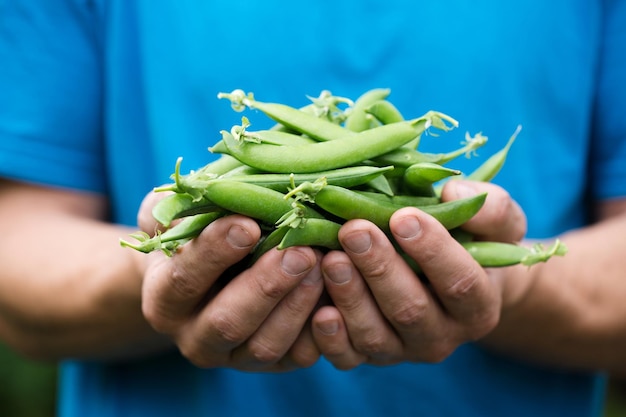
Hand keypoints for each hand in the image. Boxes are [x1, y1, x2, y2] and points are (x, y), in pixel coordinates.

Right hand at [138, 191, 324, 370]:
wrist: (211, 278)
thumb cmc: (195, 236)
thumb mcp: (176, 216)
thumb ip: (177, 206)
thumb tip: (202, 192)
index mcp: (164, 300)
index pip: (185, 279)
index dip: (215, 252)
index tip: (248, 225)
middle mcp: (195, 338)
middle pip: (228, 322)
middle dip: (266, 286)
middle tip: (299, 251)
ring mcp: (235, 357)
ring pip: (266, 346)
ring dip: (297, 306)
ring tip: (321, 267)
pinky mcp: (273, 364)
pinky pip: (298, 356)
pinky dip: (320, 329)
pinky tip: (335, 294)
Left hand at [311, 180, 526, 368]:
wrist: (450, 282)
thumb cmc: (472, 243)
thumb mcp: (495, 223)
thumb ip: (489, 208)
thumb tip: (453, 191)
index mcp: (478, 306)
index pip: (460, 283)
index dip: (433, 252)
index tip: (404, 217)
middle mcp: (441, 337)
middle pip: (410, 310)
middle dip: (379, 269)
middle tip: (354, 231)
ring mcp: (402, 350)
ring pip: (375, 335)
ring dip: (350, 297)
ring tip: (330, 259)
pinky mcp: (369, 356)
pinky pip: (348, 357)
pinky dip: (330, 338)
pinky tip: (318, 310)